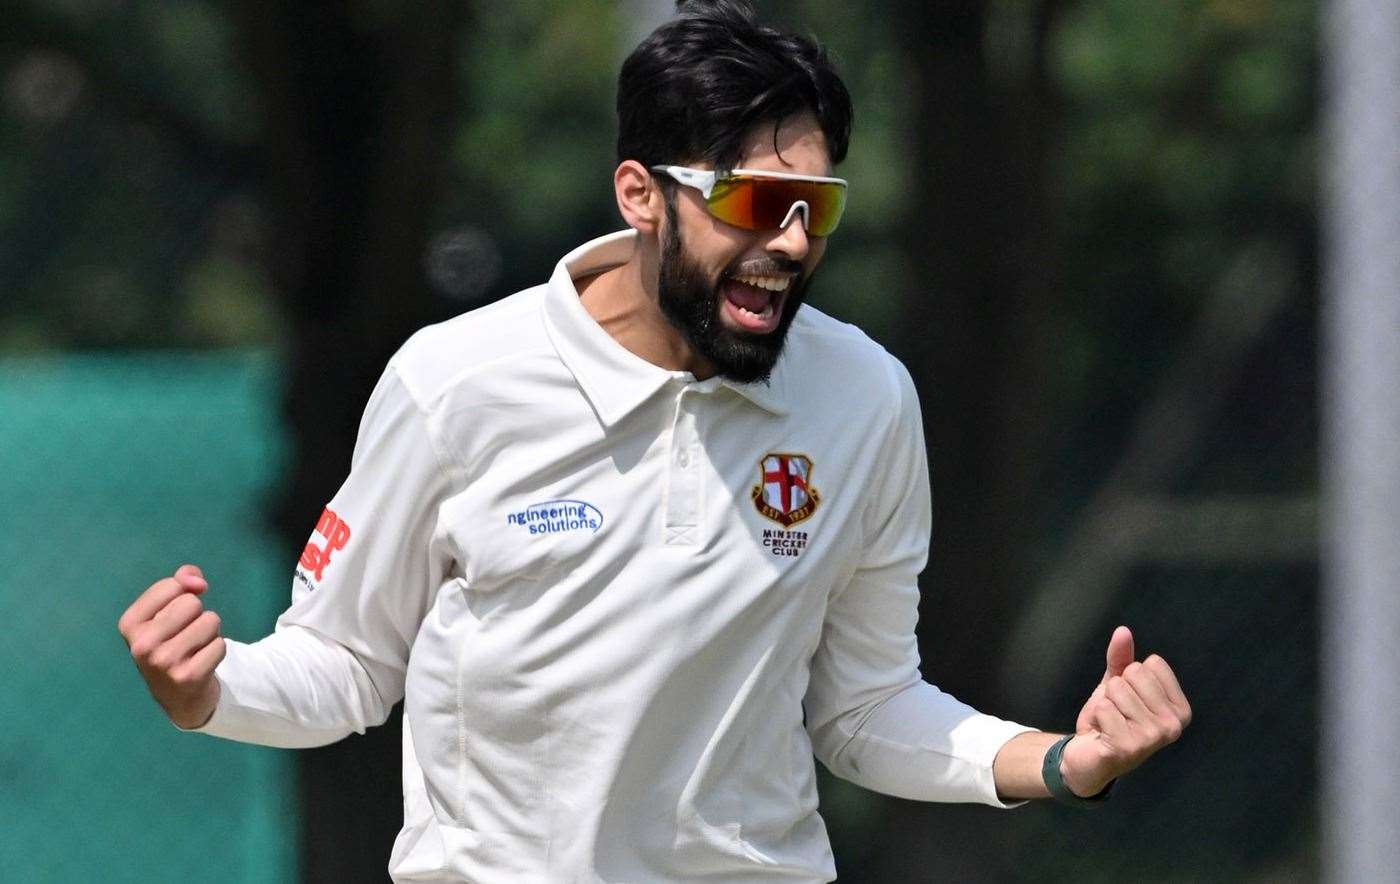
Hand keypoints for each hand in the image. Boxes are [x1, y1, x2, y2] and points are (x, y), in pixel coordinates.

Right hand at [117, 564, 224, 728]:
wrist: (178, 695)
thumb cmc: (172, 641)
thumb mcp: (166, 610)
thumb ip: (181, 581)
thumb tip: (197, 581)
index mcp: (129, 624)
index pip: (171, 585)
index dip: (183, 594)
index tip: (174, 615)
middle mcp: (141, 644)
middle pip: (192, 603)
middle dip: (196, 615)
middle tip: (185, 636)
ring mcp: (164, 662)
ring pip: (210, 621)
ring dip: (210, 632)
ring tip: (194, 648)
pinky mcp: (189, 676)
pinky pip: (220, 644)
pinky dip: (217, 650)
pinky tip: (202, 662)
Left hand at [1060, 626, 1191, 796]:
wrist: (1087, 757)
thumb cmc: (1109, 719)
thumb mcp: (1116, 684)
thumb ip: (1121, 658)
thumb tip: (1123, 631)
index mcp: (1180, 709)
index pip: (1151, 663)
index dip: (1130, 676)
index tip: (1129, 701)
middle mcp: (1173, 726)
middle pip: (1134, 673)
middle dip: (1116, 689)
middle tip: (1116, 714)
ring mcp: (1152, 739)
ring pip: (1117, 689)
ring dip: (1105, 704)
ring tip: (1109, 723)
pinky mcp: (1128, 748)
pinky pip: (1104, 707)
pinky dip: (1096, 717)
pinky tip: (1102, 734)